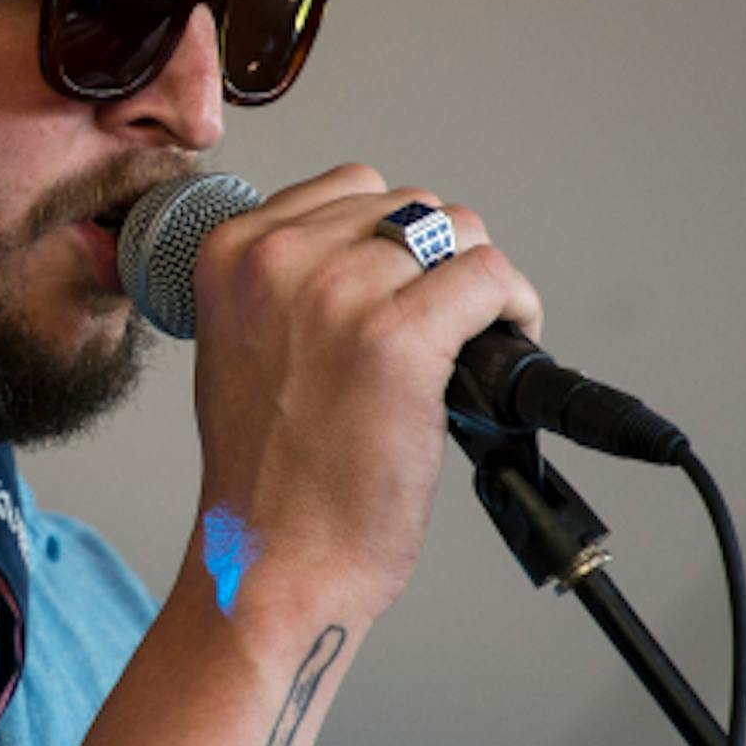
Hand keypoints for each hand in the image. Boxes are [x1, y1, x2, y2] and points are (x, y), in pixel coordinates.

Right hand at [185, 163, 542, 627]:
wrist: (271, 558)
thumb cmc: (262, 473)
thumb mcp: (238, 344)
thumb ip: (285, 283)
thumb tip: (371, 252)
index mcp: (231, 252)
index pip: (346, 187)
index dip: (389, 237)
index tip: (402, 282)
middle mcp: (279, 259)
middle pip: (408, 204)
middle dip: (436, 260)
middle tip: (442, 320)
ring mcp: (339, 293)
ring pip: (457, 231)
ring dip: (477, 280)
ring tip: (473, 336)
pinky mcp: (399, 338)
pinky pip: (489, 277)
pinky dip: (514, 307)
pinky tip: (506, 342)